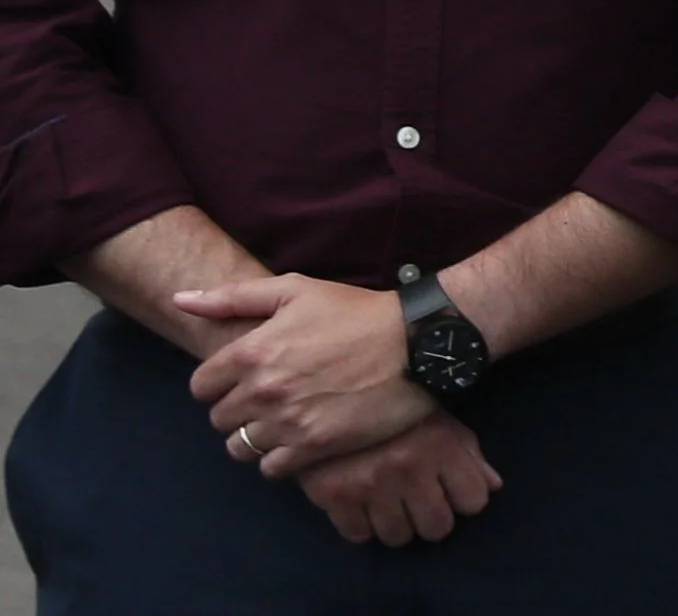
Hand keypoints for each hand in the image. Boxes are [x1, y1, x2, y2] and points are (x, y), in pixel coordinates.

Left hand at [174, 274, 435, 475]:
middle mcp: (263, 389)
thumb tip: (179, 299)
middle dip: (237, 411)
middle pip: (220, 420)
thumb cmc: (357, 312)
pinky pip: (271, 469)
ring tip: (282, 424)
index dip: (219, 385)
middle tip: (268, 401)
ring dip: (255, 438)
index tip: (243, 381)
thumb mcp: (296, 290)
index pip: (201, 387)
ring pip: (240, 447)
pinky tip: (299, 441)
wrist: (418, 343)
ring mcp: (288, 421)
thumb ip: (232, 297)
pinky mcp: (315, 446)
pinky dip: (279, 459)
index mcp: (252, 351)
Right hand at [298, 412, 501, 545]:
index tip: (452, 491)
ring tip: (390, 502)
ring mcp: (370, 484)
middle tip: (419, 502)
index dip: (465, 499)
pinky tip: (362, 503)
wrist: (328, 392)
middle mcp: (408, 468)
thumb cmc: (395, 405)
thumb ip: (469, 453)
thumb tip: (492, 487)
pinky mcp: (333, 495)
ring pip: (398, 537)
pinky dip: (362, 524)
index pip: (474, 501)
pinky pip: (358, 535)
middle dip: (432, 518)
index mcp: (441, 445)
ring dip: (397, 524)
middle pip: (437, 528)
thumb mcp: (439, 419)